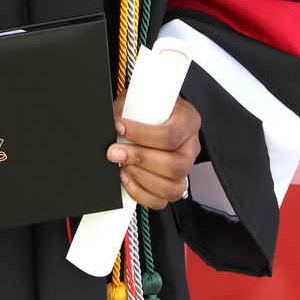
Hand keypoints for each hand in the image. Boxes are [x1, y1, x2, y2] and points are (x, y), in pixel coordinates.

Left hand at [106, 95, 201, 210]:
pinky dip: (141, 194)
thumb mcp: (139, 99)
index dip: (142, 134)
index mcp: (187, 120)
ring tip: (121, 166)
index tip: (119, 126)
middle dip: (140, 160)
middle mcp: (191, 146)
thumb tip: (108, 126)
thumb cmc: (148, 106)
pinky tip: (126, 178)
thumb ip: (128, 111)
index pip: (171, 135)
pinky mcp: (175, 184)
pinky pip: (162, 201)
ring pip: (172, 187)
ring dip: (141, 179)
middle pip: (174, 165)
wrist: (155, 112)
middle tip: (114, 152)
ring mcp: (186, 168)